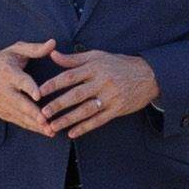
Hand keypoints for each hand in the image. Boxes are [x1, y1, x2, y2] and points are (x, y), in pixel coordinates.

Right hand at [0, 41, 67, 127]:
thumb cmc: (1, 61)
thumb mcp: (14, 50)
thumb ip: (34, 49)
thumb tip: (53, 43)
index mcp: (8, 72)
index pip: (20, 81)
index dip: (29, 88)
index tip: (38, 96)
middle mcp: (4, 90)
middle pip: (19, 103)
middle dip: (32, 114)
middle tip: (46, 121)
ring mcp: (3, 103)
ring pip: (20, 116)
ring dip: (35, 124)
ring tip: (50, 131)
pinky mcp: (3, 112)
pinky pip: (18, 121)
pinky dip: (31, 127)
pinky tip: (44, 131)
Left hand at [40, 50, 161, 136]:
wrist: (149, 75)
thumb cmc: (118, 64)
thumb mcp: (97, 56)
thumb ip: (73, 58)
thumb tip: (52, 54)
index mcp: (95, 67)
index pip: (70, 76)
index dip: (54, 84)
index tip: (39, 91)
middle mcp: (102, 82)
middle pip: (76, 95)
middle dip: (58, 105)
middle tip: (42, 113)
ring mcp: (111, 97)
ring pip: (86, 110)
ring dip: (68, 120)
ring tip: (53, 126)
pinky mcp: (118, 109)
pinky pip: (99, 120)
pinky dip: (85, 127)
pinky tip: (72, 133)